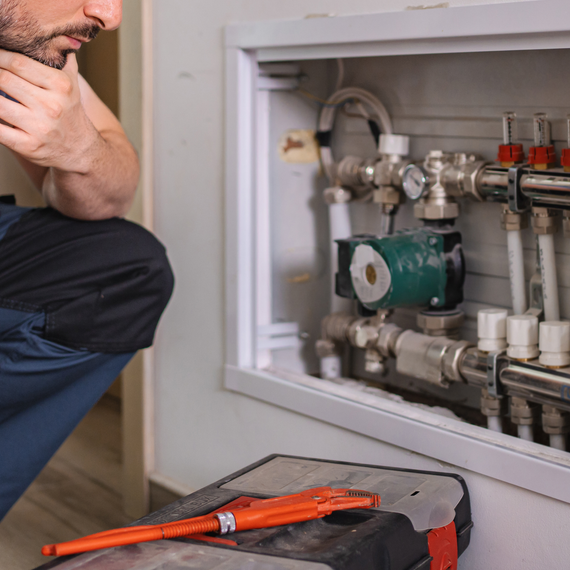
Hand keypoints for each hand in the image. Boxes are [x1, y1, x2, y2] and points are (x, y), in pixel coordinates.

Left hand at [0, 50, 99, 174]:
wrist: (81, 150)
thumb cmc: (70, 114)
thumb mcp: (72, 85)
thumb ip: (61, 60)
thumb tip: (52, 38)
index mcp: (60, 86)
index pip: (17, 62)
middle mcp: (51, 107)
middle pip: (4, 79)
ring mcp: (40, 128)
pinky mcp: (29, 146)